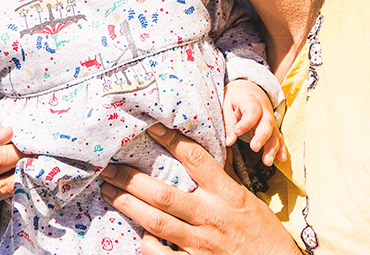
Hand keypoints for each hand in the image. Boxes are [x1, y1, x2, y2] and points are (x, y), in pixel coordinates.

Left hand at [100, 125, 300, 254]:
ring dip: (127, 205)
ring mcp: (201, 244)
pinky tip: (135, 231)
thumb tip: (206, 146)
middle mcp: (212, 216)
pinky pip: (159, 254)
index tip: (149, 126)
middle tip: (109, 167)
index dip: (171, 140)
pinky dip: (145, 242)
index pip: (196, 159)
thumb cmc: (261, 230)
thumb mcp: (246, 197)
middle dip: (131, 180)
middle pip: (164, 194)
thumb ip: (222, 176)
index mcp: (227, 194)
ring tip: (107, 191)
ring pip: (155, 222)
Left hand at [223, 80, 285, 164]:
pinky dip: (280, 148)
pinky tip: (281, 159)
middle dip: (262, 136)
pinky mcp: (272, 128)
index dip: (246, 122)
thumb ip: (228, 122)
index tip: (237, 132)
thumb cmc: (234, 97)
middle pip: (267, 123)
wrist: (248, 89)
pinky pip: (278, 138)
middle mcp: (264, 110)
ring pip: (274, 133)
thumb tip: (229, 142)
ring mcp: (270, 120)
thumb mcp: (226, 104)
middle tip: (254, 148)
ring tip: (267, 161)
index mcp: (251, 100)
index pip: (252, 110)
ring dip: (272, 147)